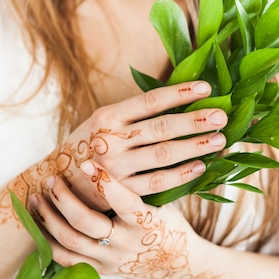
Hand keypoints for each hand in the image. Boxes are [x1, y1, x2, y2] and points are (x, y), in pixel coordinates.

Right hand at [9, 81, 226, 211]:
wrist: (58, 182)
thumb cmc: (89, 146)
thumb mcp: (103, 122)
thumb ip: (134, 115)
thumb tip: (180, 101)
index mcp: (108, 116)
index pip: (150, 101)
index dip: (179, 93)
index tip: (206, 88)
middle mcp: (111, 139)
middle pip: (160, 127)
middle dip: (194, 121)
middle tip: (221, 116)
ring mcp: (115, 167)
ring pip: (162, 155)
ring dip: (193, 147)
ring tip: (219, 140)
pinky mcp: (120, 191)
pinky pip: (156, 182)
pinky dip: (180, 174)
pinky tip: (201, 167)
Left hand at [31, 160, 218, 278]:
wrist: (173, 262)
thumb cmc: (165, 220)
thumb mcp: (161, 200)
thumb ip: (140, 180)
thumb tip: (116, 143)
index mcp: (146, 223)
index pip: (124, 202)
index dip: (104, 183)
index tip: (86, 163)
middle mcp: (126, 244)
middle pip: (86, 223)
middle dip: (64, 199)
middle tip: (52, 179)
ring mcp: (110, 260)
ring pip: (70, 241)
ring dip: (49, 217)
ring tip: (37, 197)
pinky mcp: (99, 270)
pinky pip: (65, 259)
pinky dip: (48, 240)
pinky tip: (38, 222)